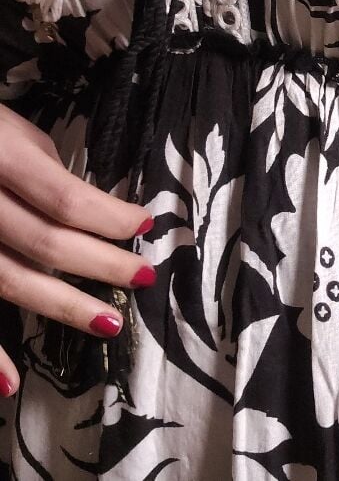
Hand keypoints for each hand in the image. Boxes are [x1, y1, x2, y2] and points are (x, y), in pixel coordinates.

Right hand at [0, 104, 155, 396]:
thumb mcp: (18, 133)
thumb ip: (51, 173)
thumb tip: (100, 213)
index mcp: (2, 158)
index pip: (66, 200)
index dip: (111, 218)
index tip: (146, 225)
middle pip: (46, 243)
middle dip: (102, 264)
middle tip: (144, 276)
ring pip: (9, 280)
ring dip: (65, 307)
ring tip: (111, 321)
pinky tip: (9, 383)